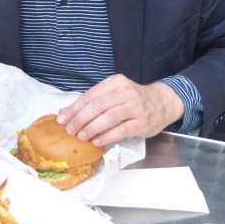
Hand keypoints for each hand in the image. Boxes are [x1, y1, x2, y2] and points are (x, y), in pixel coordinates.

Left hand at [57, 74, 183, 146]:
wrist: (162, 102)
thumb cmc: (133, 99)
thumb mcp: (115, 93)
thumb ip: (93, 101)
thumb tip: (66, 113)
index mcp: (115, 82)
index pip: (90, 95)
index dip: (74, 108)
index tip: (62, 119)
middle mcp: (126, 92)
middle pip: (98, 106)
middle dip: (80, 119)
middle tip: (70, 130)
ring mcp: (135, 107)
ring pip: (109, 117)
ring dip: (92, 128)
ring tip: (81, 136)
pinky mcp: (142, 122)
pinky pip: (121, 130)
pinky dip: (107, 136)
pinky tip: (97, 141)